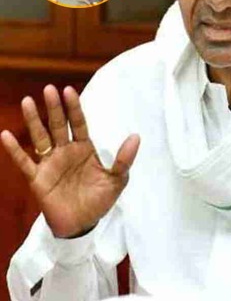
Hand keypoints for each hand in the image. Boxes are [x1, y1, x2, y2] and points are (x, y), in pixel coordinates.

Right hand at [1, 85, 138, 237]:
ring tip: (27, 102)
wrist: (82, 225)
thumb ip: (123, 159)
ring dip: (33, 121)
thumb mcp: (117, 180)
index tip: (69, 90)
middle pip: (57, 126)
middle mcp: (65, 152)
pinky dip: (14, 150)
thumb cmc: (99, 200)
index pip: (78, 124)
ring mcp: (50, 164)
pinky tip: (5, 135)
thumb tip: (136, 136)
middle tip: (49, 89)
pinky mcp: (37, 179)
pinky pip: (24, 162)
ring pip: (40, 138)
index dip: (74, 108)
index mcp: (84, 149)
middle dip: (53, 108)